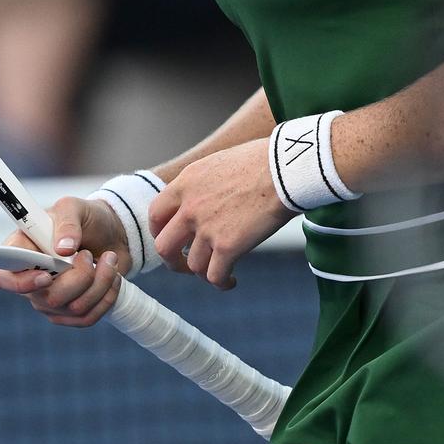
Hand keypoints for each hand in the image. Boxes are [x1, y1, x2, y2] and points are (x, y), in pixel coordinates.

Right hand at [0, 196, 128, 326]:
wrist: (111, 233)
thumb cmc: (85, 218)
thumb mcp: (74, 207)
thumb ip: (67, 223)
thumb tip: (63, 249)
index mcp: (21, 251)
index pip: (2, 278)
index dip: (21, 283)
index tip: (47, 276)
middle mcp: (30, 280)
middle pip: (49, 298)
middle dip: (80, 277)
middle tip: (88, 254)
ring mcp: (49, 299)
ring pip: (74, 308)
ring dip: (100, 282)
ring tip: (108, 259)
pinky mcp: (70, 312)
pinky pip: (88, 318)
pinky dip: (107, 296)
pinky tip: (111, 276)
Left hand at [148, 138, 291, 289]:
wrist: (287, 169)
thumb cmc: (265, 160)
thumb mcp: (222, 163)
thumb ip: (205, 184)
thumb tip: (209, 200)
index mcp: (187, 182)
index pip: (156, 214)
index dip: (160, 232)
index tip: (173, 239)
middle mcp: (190, 206)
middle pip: (164, 246)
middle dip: (173, 261)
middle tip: (184, 264)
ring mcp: (207, 228)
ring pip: (193, 264)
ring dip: (204, 271)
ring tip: (219, 270)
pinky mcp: (227, 245)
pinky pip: (214, 275)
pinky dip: (221, 282)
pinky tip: (231, 280)